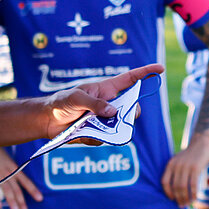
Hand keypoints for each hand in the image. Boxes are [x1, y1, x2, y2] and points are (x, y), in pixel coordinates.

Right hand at [0, 147, 41, 208]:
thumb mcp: (8, 161)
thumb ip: (12, 171)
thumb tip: (18, 181)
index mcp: (14, 168)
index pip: (26, 181)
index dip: (33, 190)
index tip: (40, 199)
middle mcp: (8, 172)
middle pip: (17, 189)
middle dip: (22, 201)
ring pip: (7, 189)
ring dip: (12, 200)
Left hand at [37, 63, 163, 138]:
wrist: (47, 122)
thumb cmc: (62, 102)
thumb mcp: (76, 98)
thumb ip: (95, 103)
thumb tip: (113, 112)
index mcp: (107, 89)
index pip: (130, 79)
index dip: (146, 73)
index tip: (160, 69)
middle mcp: (110, 104)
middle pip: (132, 108)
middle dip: (131, 113)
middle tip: (120, 116)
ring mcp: (106, 120)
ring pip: (122, 126)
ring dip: (111, 128)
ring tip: (91, 125)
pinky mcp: (100, 134)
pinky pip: (107, 139)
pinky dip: (96, 138)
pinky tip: (83, 133)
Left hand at [162, 138, 208, 206]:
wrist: (202, 142)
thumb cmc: (191, 155)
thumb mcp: (179, 161)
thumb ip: (176, 172)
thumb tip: (176, 190)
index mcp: (170, 164)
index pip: (164, 182)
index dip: (167, 192)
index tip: (171, 199)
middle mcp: (176, 165)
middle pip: (174, 186)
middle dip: (178, 198)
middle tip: (181, 206)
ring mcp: (186, 166)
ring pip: (183, 187)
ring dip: (185, 198)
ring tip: (187, 204)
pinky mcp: (195, 168)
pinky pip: (193, 184)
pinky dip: (193, 193)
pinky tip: (195, 198)